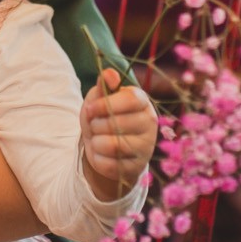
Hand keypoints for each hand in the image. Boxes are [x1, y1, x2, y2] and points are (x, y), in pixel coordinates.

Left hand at [82, 68, 156, 199]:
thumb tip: (109, 74)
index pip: (130, 100)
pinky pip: (110, 164)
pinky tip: (101, 154)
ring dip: (96, 142)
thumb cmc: (103, 117)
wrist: (104, 147)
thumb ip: (104, 85)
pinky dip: (98, 159)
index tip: (91, 109)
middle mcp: (150, 124)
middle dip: (97, 125)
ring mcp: (146, 147)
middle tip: (95, 125)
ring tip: (97, 139)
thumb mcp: (99, 98)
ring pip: (113, 145)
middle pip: (117, 123)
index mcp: (142, 102)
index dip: (106, 104)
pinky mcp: (136, 167)